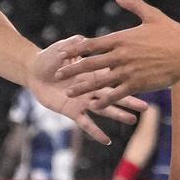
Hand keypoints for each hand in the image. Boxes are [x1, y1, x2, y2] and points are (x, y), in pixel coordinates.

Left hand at [27, 34, 147, 144]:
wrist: (33, 71)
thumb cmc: (50, 56)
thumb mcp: (65, 46)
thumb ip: (76, 44)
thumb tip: (85, 39)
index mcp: (93, 73)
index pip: (114, 75)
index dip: (128, 77)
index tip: (143, 78)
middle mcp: (92, 88)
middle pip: (114, 94)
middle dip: (130, 100)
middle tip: (146, 107)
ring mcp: (84, 100)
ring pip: (104, 108)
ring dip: (118, 115)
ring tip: (133, 120)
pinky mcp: (73, 111)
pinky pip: (86, 123)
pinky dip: (95, 132)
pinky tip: (107, 140)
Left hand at [54, 0, 179, 107]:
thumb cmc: (172, 33)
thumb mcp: (152, 15)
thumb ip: (133, 4)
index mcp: (122, 38)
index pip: (93, 44)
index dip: (76, 49)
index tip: (63, 52)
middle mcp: (122, 55)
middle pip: (91, 63)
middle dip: (73, 69)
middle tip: (57, 74)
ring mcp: (129, 71)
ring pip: (100, 80)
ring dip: (83, 87)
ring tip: (69, 92)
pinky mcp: (138, 84)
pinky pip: (117, 93)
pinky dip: (104, 99)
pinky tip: (94, 105)